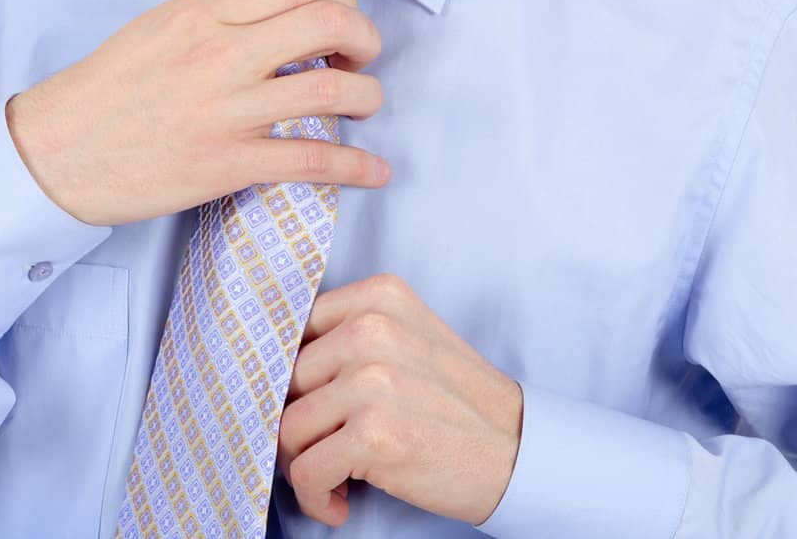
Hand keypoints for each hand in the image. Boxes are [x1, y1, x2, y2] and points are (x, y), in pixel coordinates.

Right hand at [5, 0, 389, 225]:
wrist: (58, 151)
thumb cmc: (108, 86)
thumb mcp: (162, 24)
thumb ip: (222, 14)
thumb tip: (284, 14)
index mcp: (204, 12)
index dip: (342, 1)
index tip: (345, 20)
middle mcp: (221, 54)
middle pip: (329, 27)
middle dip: (366, 39)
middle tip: (363, 57)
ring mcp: (227, 111)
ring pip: (331, 92)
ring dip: (367, 97)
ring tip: (365, 105)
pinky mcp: (227, 165)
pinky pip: (311, 161)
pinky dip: (356, 166)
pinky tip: (375, 171)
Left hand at [276, 273, 523, 527]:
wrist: (518, 449)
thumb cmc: (457, 399)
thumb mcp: (408, 336)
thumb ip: (351, 333)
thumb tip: (278, 367)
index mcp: (379, 296)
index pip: (295, 330)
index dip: (294, 377)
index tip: (310, 406)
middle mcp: (372, 328)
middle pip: (286, 382)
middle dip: (298, 425)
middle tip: (324, 450)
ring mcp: (372, 380)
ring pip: (288, 428)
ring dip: (304, 465)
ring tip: (335, 477)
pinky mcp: (374, 435)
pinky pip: (306, 472)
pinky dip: (315, 497)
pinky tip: (339, 501)